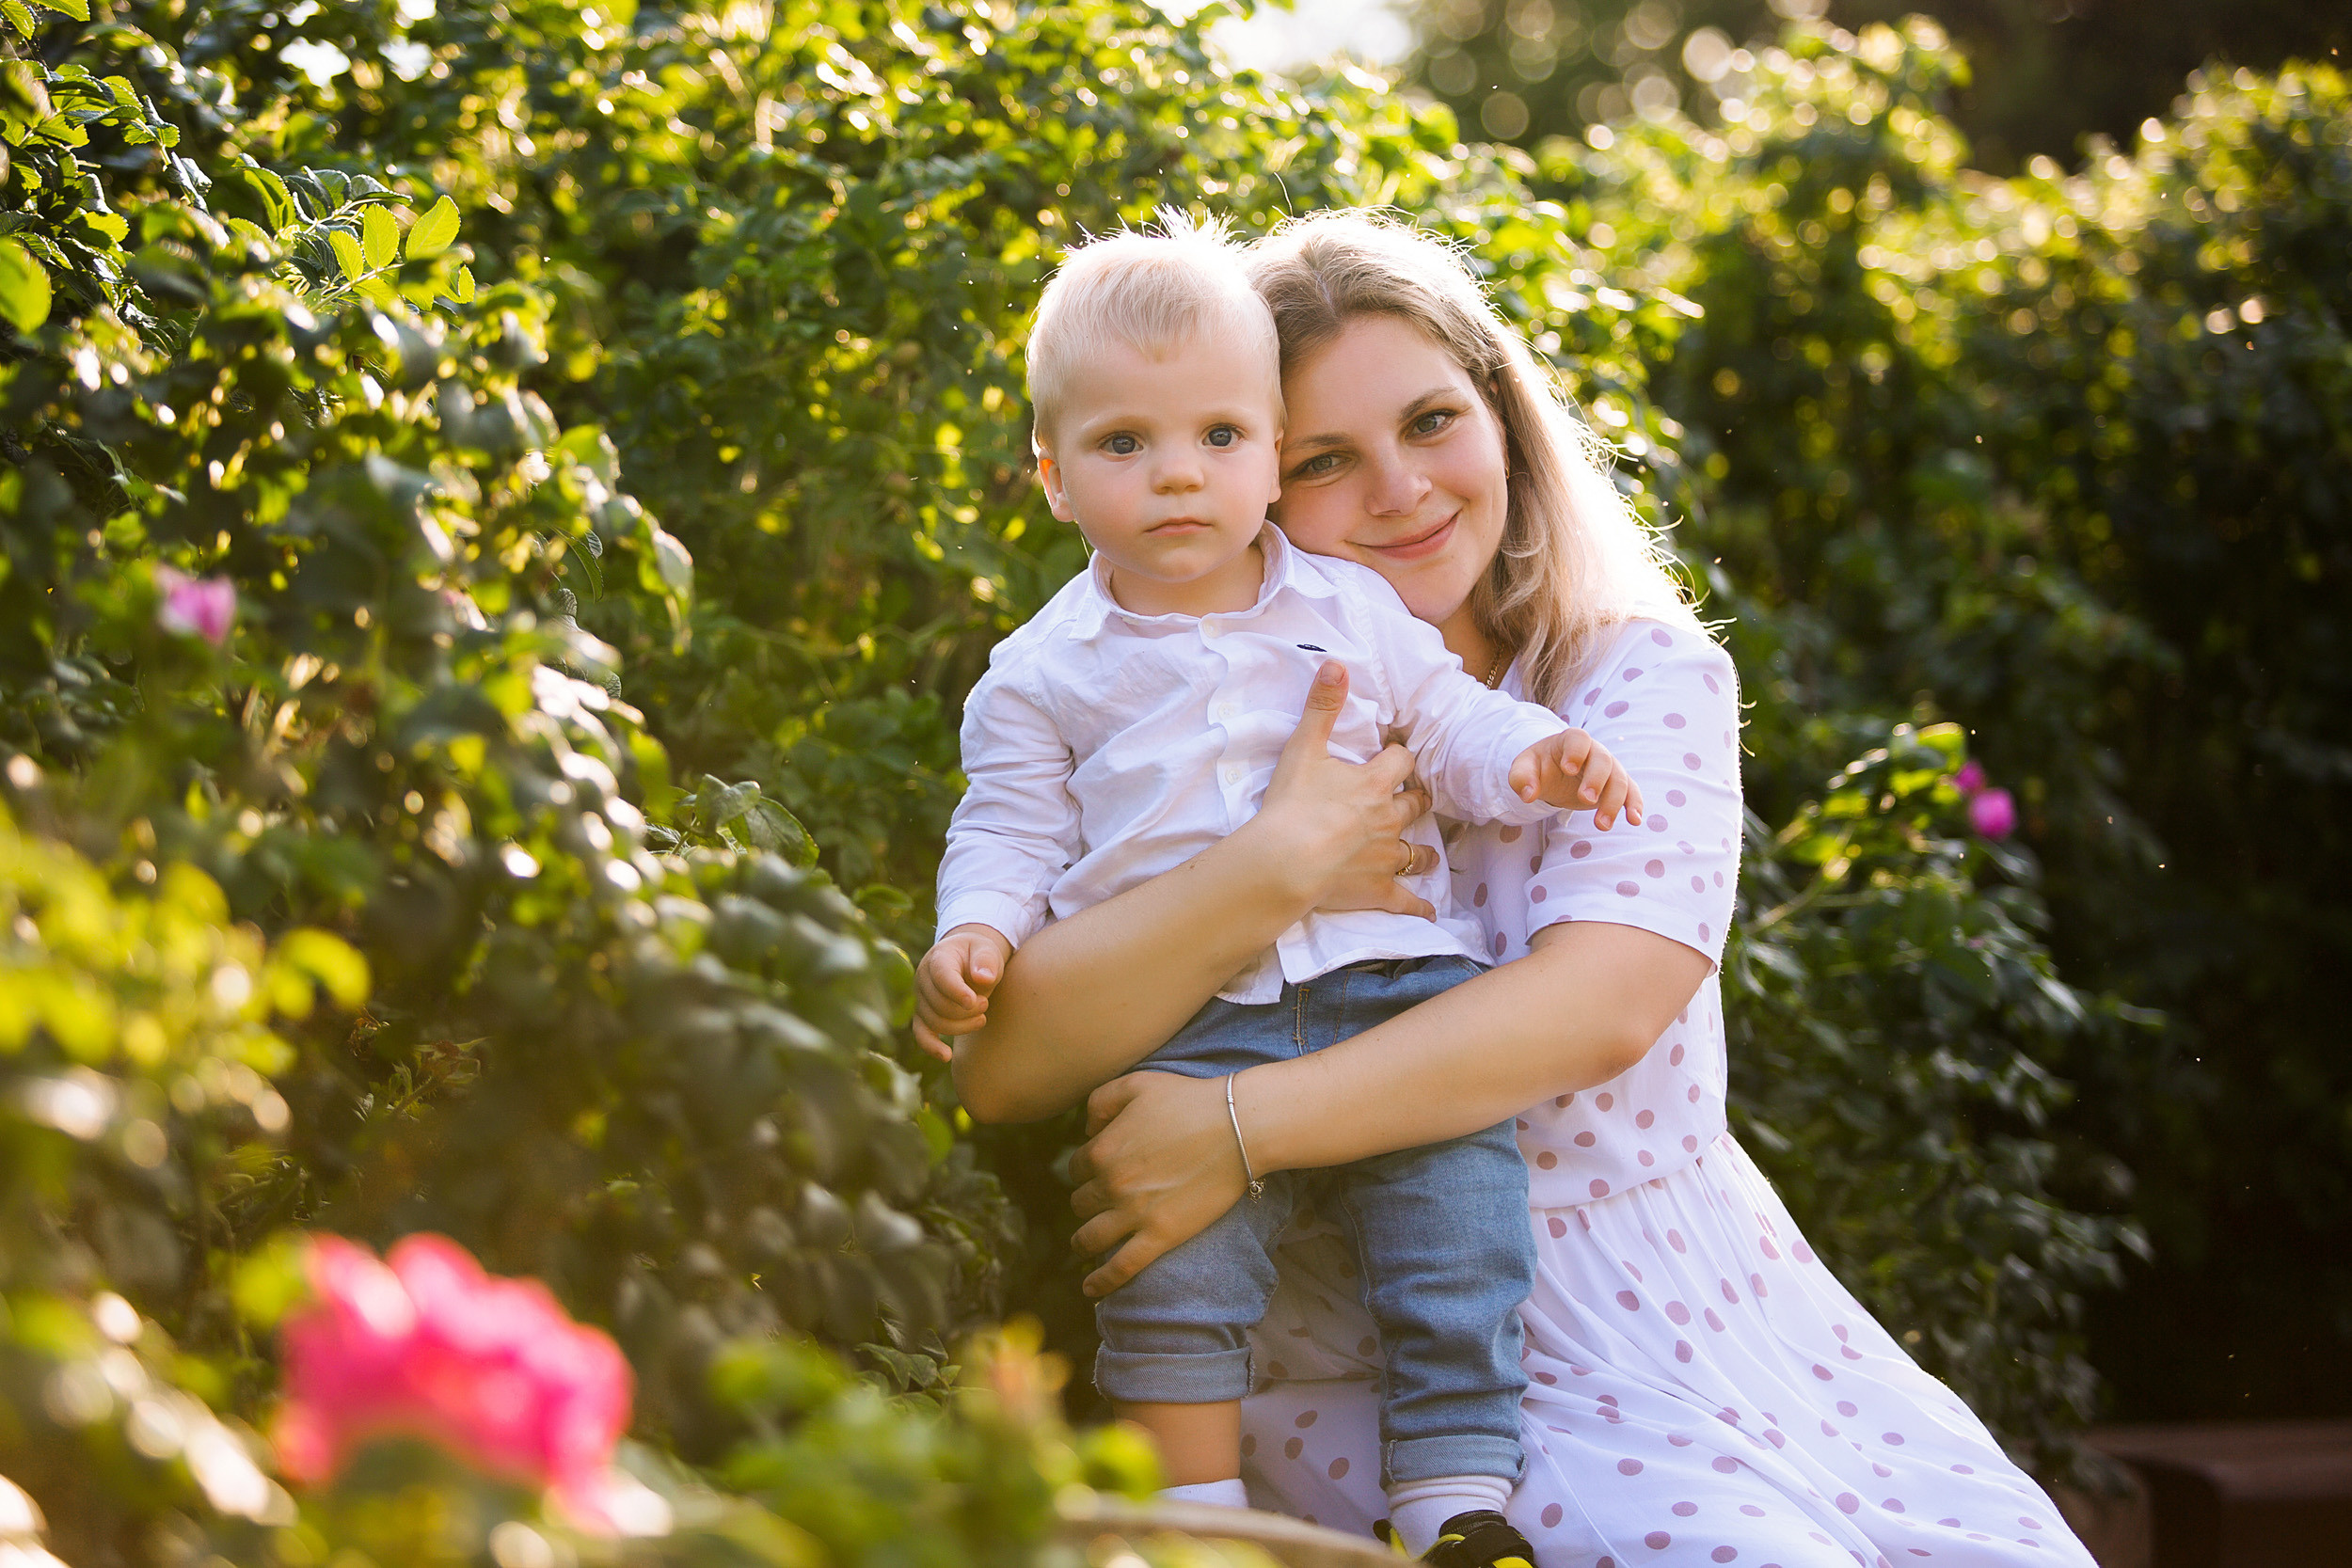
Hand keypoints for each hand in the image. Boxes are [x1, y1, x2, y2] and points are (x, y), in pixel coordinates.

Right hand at [912, 924, 1012, 1060]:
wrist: (968, 959)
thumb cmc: (978, 955)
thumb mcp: (987, 951)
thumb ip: (986, 961)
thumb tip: (983, 979)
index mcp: (939, 958)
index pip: (942, 977)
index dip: (956, 991)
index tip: (973, 1001)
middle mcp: (923, 978)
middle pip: (939, 1004)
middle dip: (966, 1011)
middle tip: (986, 1003)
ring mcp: (921, 998)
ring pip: (934, 1022)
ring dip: (961, 1026)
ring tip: (982, 1018)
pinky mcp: (923, 1015)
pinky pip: (921, 1034)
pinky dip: (932, 1047)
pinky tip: (947, 1056)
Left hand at [1068, 1069, 1252, 1296]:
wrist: (1237, 1127)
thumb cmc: (1190, 1100)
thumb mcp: (1136, 1084)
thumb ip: (1100, 1101)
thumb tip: (1086, 1129)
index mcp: (1102, 1150)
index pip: (1077, 1167)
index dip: (1087, 1167)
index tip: (1098, 1170)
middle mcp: (1111, 1185)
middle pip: (1081, 1202)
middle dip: (1087, 1201)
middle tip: (1099, 1202)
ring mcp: (1134, 1214)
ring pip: (1091, 1237)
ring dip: (1083, 1240)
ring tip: (1083, 1243)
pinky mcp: (1160, 1236)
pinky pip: (1121, 1267)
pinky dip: (1101, 1282)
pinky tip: (1089, 1290)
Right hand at [1256, 661, 1437, 919]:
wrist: (1287, 861)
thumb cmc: (1293, 805)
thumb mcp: (1304, 749)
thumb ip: (1322, 707)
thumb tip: (1336, 664)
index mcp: (1375, 783)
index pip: (1401, 761)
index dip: (1400, 756)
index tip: (1396, 756)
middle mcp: (1390, 818)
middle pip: (1416, 805)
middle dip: (1417, 800)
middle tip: (1415, 800)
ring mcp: (1387, 856)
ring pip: (1417, 852)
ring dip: (1422, 851)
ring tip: (1426, 853)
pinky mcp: (1378, 889)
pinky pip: (1406, 900)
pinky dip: (1418, 906)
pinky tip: (1428, 912)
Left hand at [1508, 728, 1644, 829]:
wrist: (1556, 773)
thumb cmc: (1540, 766)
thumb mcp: (1524, 768)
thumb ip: (1521, 777)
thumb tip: (1528, 795)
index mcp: (1571, 741)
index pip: (1579, 739)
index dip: (1575, 752)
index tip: (1568, 769)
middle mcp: (1595, 751)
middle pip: (1603, 761)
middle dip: (1596, 780)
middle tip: (1585, 800)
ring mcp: (1609, 767)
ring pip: (1619, 780)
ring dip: (1613, 803)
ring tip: (1601, 825)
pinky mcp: (1617, 784)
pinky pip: (1631, 791)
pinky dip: (1634, 804)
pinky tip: (1634, 820)